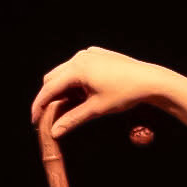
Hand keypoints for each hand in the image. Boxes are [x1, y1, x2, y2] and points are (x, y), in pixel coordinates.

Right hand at [29, 47, 168, 136]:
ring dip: (64, 88)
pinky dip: (76, 80)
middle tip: (52, 115)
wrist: (151, 80)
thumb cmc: (125, 94)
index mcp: (77, 69)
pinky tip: (85, 93)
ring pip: (65, 72)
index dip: (40, 105)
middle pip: (53, 78)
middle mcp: (79, 57)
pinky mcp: (97, 54)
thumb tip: (55, 132)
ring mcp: (89, 53)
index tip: (35, 119)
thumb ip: (72, 119)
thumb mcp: (97, 109)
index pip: (49, 89)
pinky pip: (78, 66)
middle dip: (51, 97)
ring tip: (73, 105)